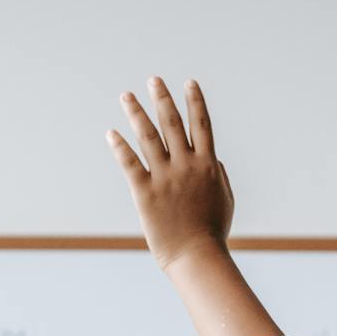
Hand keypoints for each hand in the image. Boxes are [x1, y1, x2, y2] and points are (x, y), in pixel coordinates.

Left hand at [107, 78, 233, 270]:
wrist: (195, 256)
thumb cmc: (212, 231)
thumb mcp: (225, 199)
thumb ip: (219, 174)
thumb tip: (212, 157)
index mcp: (208, 165)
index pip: (202, 125)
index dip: (195, 101)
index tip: (189, 83)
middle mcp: (186, 166)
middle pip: (172, 123)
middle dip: (162, 98)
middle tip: (153, 79)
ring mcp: (165, 178)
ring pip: (149, 137)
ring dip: (137, 113)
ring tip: (126, 95)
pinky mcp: (145, 193)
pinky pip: (130, 164)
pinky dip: (120, 147)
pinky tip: (111, 133)